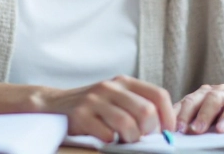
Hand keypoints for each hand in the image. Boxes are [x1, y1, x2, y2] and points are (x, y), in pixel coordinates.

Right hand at [37, 75, 175, 142]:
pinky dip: (111, 142)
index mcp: (124, 82)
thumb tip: (165, 126)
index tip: (168, 132)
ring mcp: (95, 100)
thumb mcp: (116, 97)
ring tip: (124, 140)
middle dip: (148, 131)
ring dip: (130, 138)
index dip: (168, 116)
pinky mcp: (81, 115)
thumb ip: (138, 105)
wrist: (55, 104)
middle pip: (146, 111)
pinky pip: (107, 134)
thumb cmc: (93, 106)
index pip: (158, 95)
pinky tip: (107, 139)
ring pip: (128, 124)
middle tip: (141, 137)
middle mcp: (111, 87)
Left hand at [174, 80, 223, 133]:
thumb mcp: (207, 105)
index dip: (183, 113)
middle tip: (195, 130)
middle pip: (211, 99)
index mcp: (206, 94)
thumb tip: (174, 130)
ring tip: (222, 130)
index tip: (176, 128)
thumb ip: (193, 114)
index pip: (191, 101)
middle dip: (202, 115)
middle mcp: (223, 92)